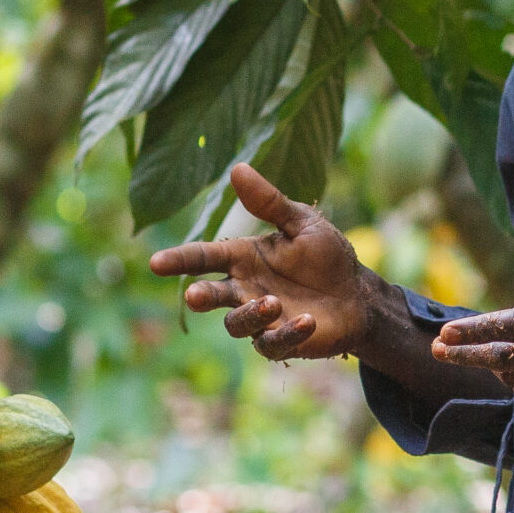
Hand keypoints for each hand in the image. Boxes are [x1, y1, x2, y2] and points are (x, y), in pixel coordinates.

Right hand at [148, 163, 378, 359]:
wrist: (358, 295)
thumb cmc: (326, 256)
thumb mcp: (302, 222)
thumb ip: (269, 202)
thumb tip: (237, 168)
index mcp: (243, 257)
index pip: (204, 257)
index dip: (179, 260)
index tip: (156, 263)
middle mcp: (244, 288)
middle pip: (210, 294)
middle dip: (200, 295)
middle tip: (195, 295)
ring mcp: (260, 318)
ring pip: (237, 324)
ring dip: (251, 314)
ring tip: (273, 302)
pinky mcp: (281, 342)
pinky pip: (272, 343)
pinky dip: (287, 334)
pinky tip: (306, 321)